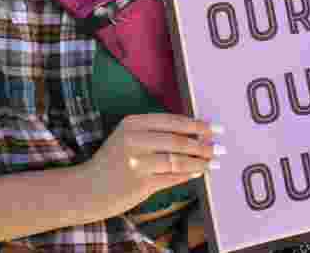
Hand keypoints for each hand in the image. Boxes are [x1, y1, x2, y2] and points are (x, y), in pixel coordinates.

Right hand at [85, 114, 218, 220]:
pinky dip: (188, 174)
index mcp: (133, 122)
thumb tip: (197, 132)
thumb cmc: (115, 160)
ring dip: (199, 161)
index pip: (173, 121)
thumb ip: (158, 132)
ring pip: (178, 160)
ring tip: (213, 161)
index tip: (215, 128)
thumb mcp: (130, 137)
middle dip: (203, 144)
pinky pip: (172, 177)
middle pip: (178, 140)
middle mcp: (134, 139)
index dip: (197, 124)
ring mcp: (137, 162)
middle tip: (220, 147)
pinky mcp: (141, 183)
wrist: (89, 187)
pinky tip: (199, 171)